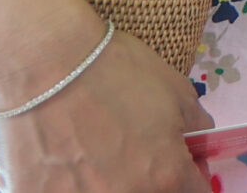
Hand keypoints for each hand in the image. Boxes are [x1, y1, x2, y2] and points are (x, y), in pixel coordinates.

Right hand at [0, 26, 210, 192]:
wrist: (47, 64)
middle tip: (133, 154)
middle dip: (150, 181)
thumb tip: (199, 144)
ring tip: (92, 153)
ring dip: (106, 183)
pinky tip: (58, 160)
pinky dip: (63, 184)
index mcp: (164, 176)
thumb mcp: (177, 92)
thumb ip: (195, 127)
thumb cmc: (117, 71)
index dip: (192, 177)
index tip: (183, 164)